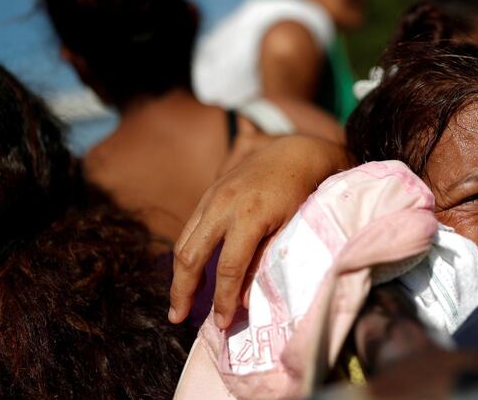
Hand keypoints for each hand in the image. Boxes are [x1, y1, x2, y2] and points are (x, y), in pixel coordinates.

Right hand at [168, 135, 350, 327]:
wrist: (294, 153)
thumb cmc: (299, 194)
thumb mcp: (290, 228)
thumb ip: (265, 261)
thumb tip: (244, 301)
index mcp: (249, 215)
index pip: (230, 268)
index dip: (224, 299)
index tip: (222, 323)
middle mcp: (223, 205)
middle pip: (191, 256)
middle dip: (182, 291)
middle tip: (177, 318)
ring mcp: (211, 197)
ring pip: (183, 242)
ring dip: (177, 275)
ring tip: (177, 303)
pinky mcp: (208, 194)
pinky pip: (189, 229)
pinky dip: (185, 254)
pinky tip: (189, 273)